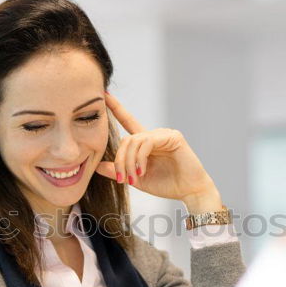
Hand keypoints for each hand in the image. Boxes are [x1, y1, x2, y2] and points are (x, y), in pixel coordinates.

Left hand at [95, 92, 220, 211]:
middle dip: (120, 160)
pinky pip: (147, 142)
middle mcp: (153, 136)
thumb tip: (97, 165)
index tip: (104, 94)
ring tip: (132, 179)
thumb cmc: (166, 185)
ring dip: (129, 162)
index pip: (128, 121)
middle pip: (126, 140)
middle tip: (121, 179)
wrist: (189, 192)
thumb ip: (118, 171)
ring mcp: (164, 134)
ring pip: (134, 141)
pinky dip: (140, 158)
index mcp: (145, 143)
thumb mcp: (135, 179)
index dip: (116, 108)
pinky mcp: (172, 137)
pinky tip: (141, 171)